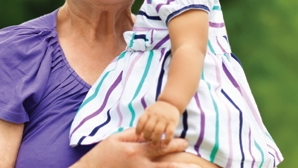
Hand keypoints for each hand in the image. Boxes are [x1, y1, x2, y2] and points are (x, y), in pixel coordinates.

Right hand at [71, 128, 199, 167]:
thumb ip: (132, 135)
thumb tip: (146, 133)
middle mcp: (139, 164)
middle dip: (180, 161)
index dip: (172, 144)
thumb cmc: (102, 154)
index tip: (184, 142)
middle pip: (164, 163)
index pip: (158, 146)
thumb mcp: (115, 138)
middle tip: (195, 161)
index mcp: (134, 150)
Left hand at [136, 101, 179, 144]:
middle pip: (149, 127)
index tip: (137, 134)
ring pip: (158, 131)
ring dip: (155, 140)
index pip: (141, 121)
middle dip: (146, 136)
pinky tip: (165, 144)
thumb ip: (144, 119)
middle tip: (146, 140)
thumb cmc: (157, 110)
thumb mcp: (149, 110)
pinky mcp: (172, 123)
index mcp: (148, 112)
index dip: (138, 129)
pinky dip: (167, 139)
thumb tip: (137, 132)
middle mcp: (156, 115)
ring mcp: (164, 119)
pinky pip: (170, 133)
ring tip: (154, 144)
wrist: (170, 102)